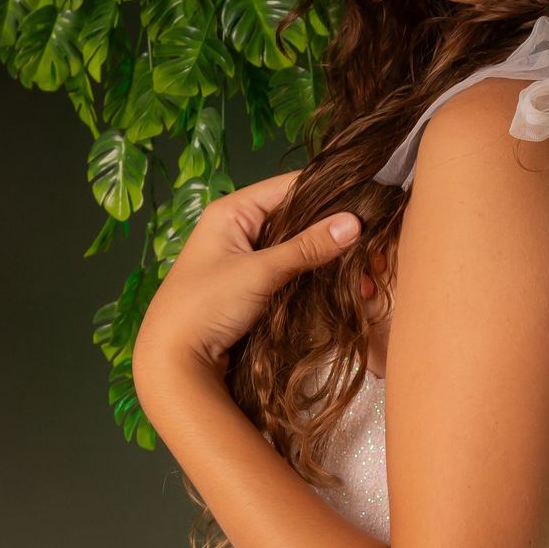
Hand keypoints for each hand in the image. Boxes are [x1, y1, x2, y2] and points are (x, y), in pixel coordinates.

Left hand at [132, 171, 363, 393]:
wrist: (173, 360)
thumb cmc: (205, 306)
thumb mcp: (259, 272)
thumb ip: (307, 247)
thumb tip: (354, 223)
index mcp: (233, 211)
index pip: (291, 187)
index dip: (331, 194)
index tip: (370, 204)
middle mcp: (240, 228)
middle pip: (298, 219)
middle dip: (336, 234)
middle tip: (374, 254)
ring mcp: (247, 258)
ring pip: (299, 248)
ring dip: (330, 261)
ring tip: (367, 277)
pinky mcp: (254, 287)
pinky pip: (292, 273)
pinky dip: (317, 279)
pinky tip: (345, 288)